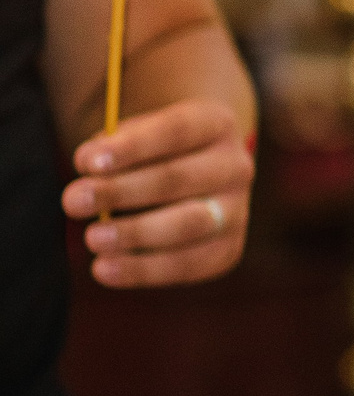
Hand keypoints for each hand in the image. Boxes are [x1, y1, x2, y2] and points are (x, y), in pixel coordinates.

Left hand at [60, 99, 253, 286]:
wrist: (199, 175)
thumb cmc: (155, 151)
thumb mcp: (137, 134)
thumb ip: (112, 147)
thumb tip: (88, 166)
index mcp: (215, 125)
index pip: (176, 131)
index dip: (132, 147)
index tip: (87, 163)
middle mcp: (236, 166)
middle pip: (180, 179)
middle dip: (122, 191)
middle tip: (73, 201)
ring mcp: (237, 210)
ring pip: (190, 224)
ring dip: (136, 233)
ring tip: (92, 238)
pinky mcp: (228, 248)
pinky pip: (188, 264)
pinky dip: (143, 270)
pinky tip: (104, 268)